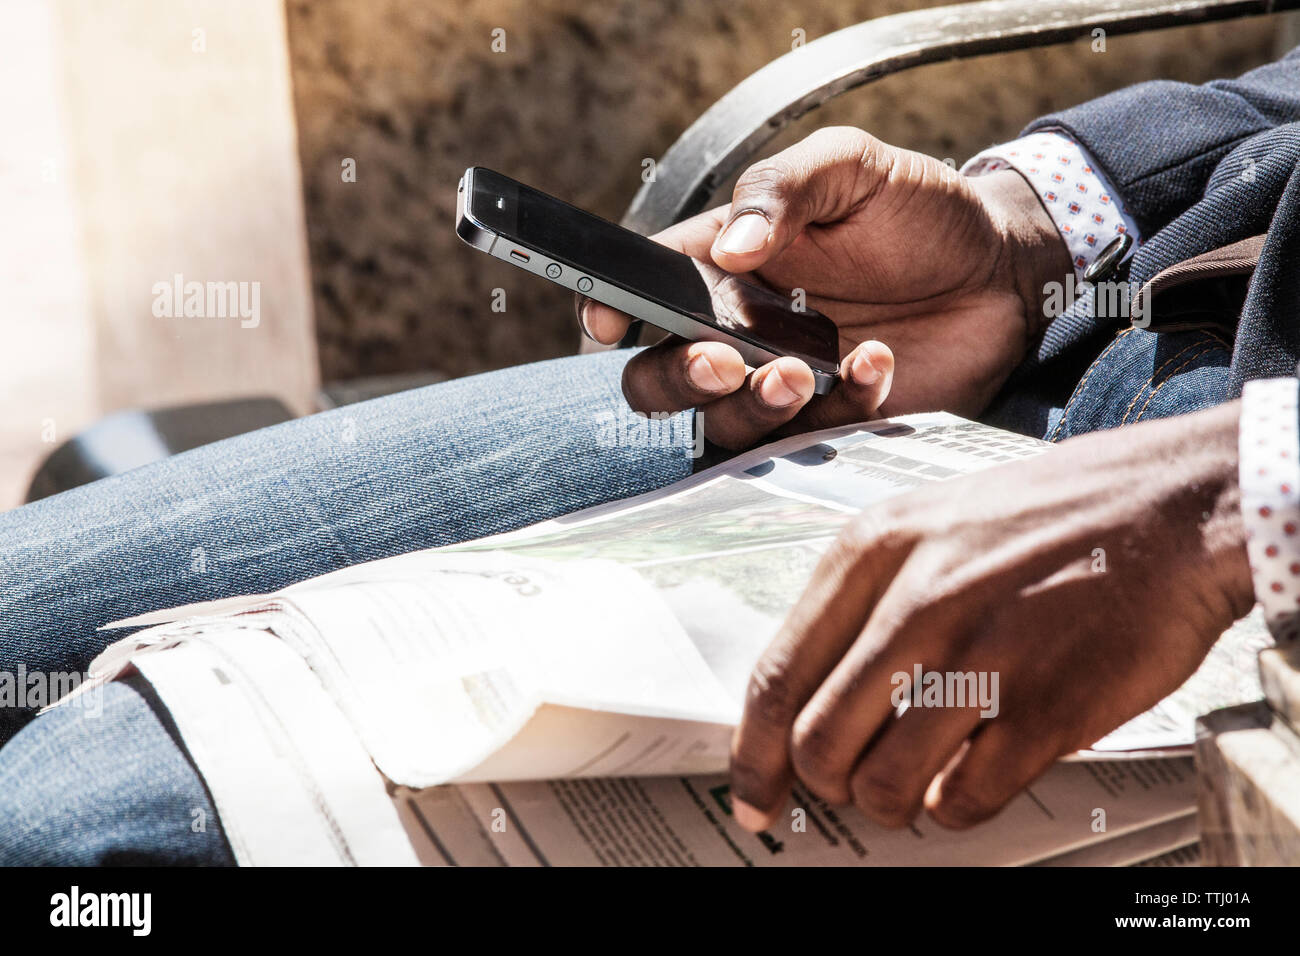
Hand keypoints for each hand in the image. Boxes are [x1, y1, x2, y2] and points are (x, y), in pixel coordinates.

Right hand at [580, 126, 1071, 448]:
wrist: (1002, 269)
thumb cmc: (918, 210)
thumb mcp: (850, 166)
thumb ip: (782, 189)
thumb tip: (727, 248)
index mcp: (721, 263)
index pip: (642, 290)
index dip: (610, 310)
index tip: (612, 324)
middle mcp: (737, 330)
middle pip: (658, 379)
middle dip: (674, 380)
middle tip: (721, 363)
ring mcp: (780, 383)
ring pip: (721, 425)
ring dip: (749, 407)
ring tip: (800, 372)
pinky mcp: (830, 423)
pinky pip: (808, 439)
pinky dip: (838, 406)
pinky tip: (876, 361)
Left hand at [728, 401, 1253, 830]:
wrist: (1174, 502)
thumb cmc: (1052, 516)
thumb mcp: (930, 522)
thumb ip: (864, 599)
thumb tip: (812, 692)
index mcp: (873, 550)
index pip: (776, 677)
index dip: (753, 754)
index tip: (752, 794)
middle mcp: (915, 600)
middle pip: (817, 743)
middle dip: (826, 784)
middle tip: (850, 784)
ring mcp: (981, 654)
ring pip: (882, 783)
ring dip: (890, 804)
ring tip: (916, 785)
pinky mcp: (1046, 705)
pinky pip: (963, 799)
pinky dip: (956, 808)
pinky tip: (971, 780)